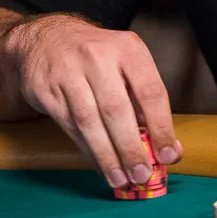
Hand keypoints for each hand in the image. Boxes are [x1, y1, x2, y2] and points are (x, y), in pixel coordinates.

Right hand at [2, 14, 182, 188]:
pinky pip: (69, 126)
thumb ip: (146, 102)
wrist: (48, 38)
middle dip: (132, 148)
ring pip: (90, 122)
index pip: (150, 91)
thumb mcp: (127, 64)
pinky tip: (100, 165)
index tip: (168, 155)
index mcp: (128, 48)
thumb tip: (169, 148)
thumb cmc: (98, 57)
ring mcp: (69, 72)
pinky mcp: (47, 89)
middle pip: (118, 110)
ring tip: (121, 179)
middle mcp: (98, 57)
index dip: (161, 126)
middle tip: (143, 175)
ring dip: (108, 156)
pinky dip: (87, 150)